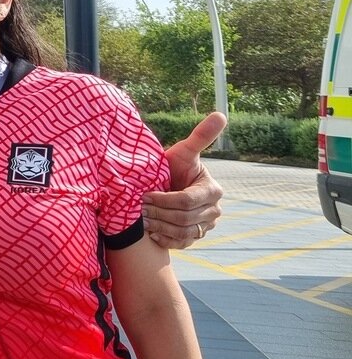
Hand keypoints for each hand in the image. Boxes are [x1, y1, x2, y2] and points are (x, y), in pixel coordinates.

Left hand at [144, 112, 224, 248]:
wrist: (165, 186)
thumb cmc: (173, 166)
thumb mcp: (184, 151)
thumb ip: (200, 136)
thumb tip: (220, 114)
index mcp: (212, 190)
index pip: (187, 200)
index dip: (165, 199)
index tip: (145, 194)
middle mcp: (214, 210)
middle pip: (184, 218)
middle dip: (158, 212)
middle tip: (138, 208)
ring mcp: (205, 226)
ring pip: (183, 232)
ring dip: (160, 226)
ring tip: (141, 219)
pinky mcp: (195, 238)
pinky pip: (182, 243)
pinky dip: (165, 240)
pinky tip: (150, 233)